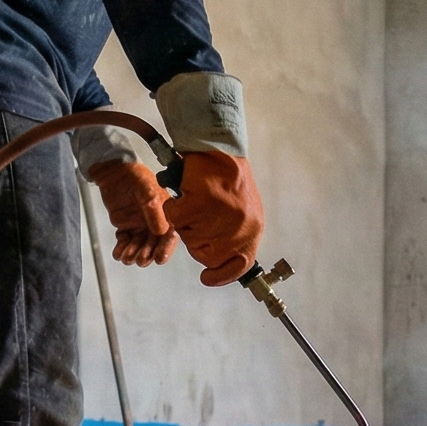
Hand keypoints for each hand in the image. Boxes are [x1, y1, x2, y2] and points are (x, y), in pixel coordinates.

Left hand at [85, 160, 174, 266]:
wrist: (112, 172)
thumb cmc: (134, 176)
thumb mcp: (147, 190)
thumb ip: (154, 210)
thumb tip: (161, 231)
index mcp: (165, 214)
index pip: (169, 236)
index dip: (166, 249)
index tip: (159, 258)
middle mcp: (154, 222)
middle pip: (154, 245)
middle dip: (147, 254)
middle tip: (140, 258)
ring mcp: (139, 226)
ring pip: (139, 247)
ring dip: (133, 254)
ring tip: (127, 256)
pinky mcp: (125, 226)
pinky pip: (124, 242)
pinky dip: (121, 250)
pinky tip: (118, 252)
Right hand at [166, 151, 263, 285]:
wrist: (219, 148)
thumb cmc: (228, 178)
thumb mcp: (243, 211)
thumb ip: (234, 237)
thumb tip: (218, 262)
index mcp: (253, 230)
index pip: (239, 265)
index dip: (221, 275)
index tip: (206, 277)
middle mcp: (241, 226)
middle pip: (204, 255)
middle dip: (195, 239)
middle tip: (198, 216)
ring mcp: (221, 215)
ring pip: (187, 237)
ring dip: (184, 221)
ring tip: (195, 201)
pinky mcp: (201, 202)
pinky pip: (175, 218)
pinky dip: (173, 207)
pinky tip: (184, 194)